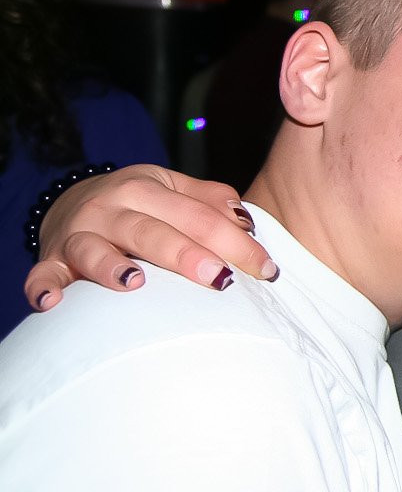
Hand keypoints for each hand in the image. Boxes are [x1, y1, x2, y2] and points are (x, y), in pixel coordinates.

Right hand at [24, 164, 275, 310]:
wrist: (72, 202)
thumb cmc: (140, 205)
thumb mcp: (173, 191)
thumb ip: (210, 202)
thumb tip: (246, 221)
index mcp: (147, 189)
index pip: (199, 216)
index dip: (236, 242)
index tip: (267, 270)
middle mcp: (111, 207)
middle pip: (152, 231)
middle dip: (187, 255)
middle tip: (220, 279)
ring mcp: (79, 234)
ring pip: (96, 249)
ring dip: (113, 266)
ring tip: (135, 283)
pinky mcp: (53, 261)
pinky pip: (44, 275)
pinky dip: (44, 287)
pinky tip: (55, 302)